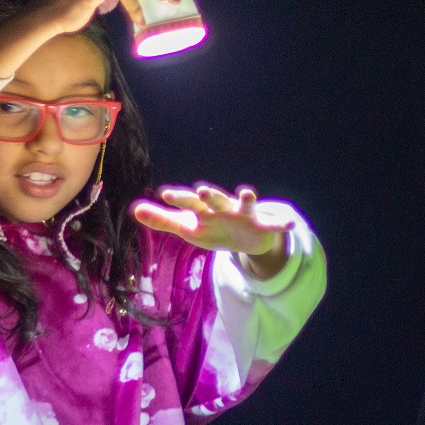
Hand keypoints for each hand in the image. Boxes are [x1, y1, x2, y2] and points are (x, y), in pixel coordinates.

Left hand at [131, 184, 294, 275]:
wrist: (246, 236)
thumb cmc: (213, 227)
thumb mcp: (188, 227)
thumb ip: (162, 220)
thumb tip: (134, 210)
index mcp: (203, 209)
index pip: (188, 202)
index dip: (178, 199)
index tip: (165, 194)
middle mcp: (222, 206)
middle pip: (213, 199)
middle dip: (209, 195)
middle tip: (201, 188)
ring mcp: (242, 213)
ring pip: (242, 203)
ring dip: (245, 198)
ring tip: (248, 192)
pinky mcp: (260, 224)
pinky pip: (271, 224)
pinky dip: (281, 224)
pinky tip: (290, 224)